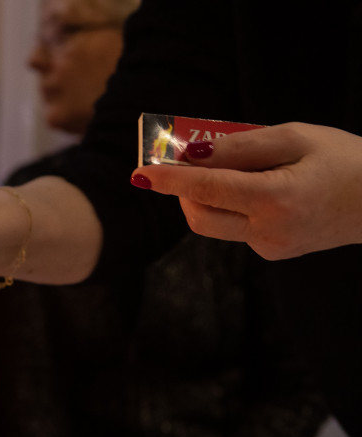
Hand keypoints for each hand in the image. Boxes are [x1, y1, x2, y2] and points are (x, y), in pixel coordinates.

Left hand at [131, 122, 361, 259]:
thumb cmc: (346, 160)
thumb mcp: (296, 137)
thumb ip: (240, 146)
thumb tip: (191, 153)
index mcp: (275, 200)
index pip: (206, 190)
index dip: (169, 180)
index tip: (141, 173)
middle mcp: (268, 232)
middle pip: (199, 215)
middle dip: (183, 190)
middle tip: (183, 161)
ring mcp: (270, 248)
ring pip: (215, 223)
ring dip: (208, 196)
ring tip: (234, 167)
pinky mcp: (273, 252)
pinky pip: (236, 227)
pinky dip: (234, 205)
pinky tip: (261, 187)